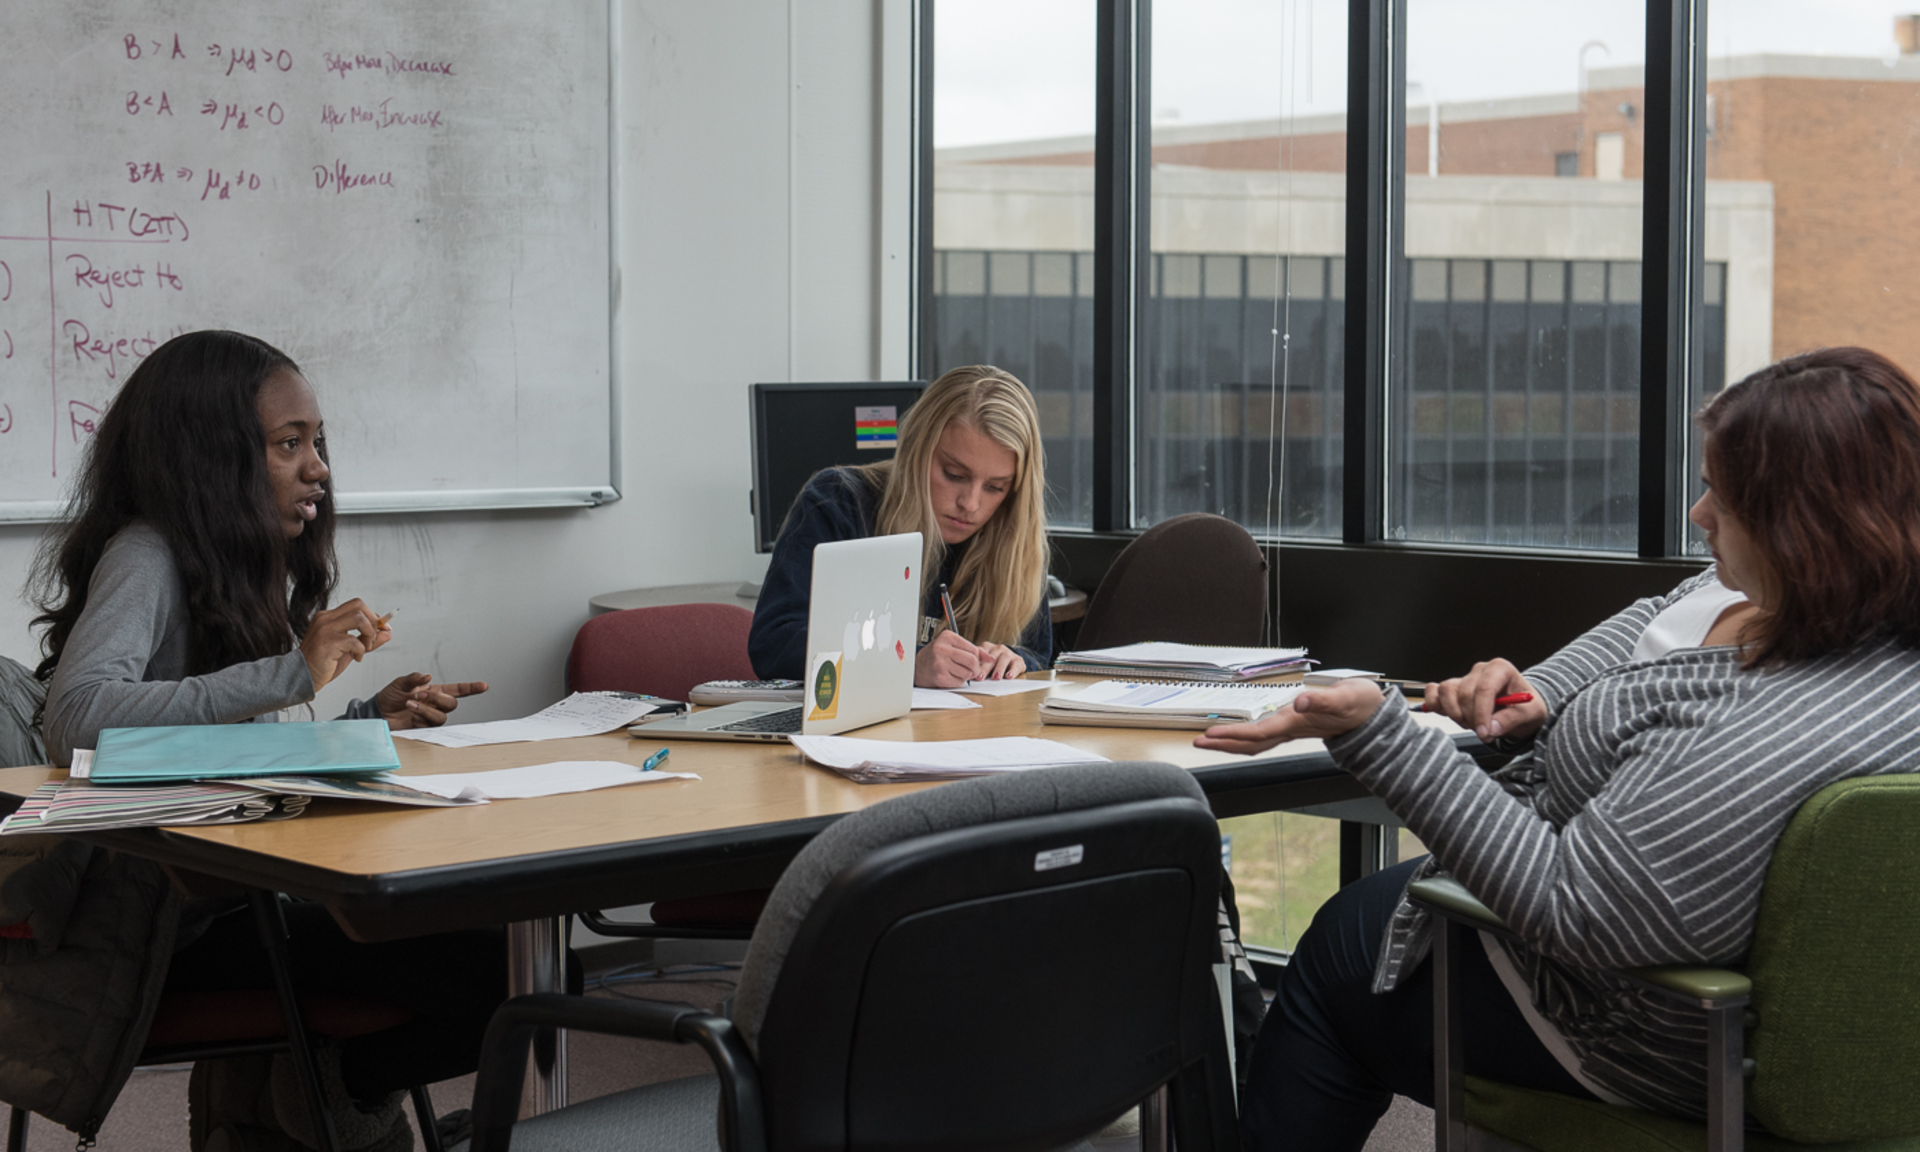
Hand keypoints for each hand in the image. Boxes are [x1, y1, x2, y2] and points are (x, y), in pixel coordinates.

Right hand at [299, 599, 389, 692]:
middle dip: (373, 621)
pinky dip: (361, 650)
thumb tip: (388, 633)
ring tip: (365, 648)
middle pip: (359, 605)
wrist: (301, 677)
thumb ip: (367, 640)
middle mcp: (326, 618)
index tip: (383, 629)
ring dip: (369, 634)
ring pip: (358, 617)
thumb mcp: (350, 650)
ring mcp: (325, 629)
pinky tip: (356, 658)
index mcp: (328, 617)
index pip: (357, 606)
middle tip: (371, 639)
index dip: (374, 616)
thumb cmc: (323, 663)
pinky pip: (355, 640)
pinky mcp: (327, 642)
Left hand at [376, 673, 488, 729]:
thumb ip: (414, 678)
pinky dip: (420, 718)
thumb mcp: (400, 683)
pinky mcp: (422, 729)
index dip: (471, 688)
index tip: (484, 686)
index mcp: (434, 691)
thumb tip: (427, 677)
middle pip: (451, 704)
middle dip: (438, 699)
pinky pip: (430, 726)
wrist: (377, 713)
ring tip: (411, 705)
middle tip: (420, 695)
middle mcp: (435, 705)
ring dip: (427, 710)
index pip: (457, 690)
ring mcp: (429, 718)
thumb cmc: (389, 697)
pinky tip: (410, 716)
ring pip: (441, 717)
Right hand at [915, 630, 987, 687]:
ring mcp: (940, 663)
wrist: (916, 667)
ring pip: (967, 673)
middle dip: (975, 669)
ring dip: (966, 676)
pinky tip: (950, 677)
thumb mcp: (952, 646)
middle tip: (972, 671)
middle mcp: (942, 648)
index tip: (975, 662)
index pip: (974, 649)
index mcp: (947, 637)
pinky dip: (958, 681)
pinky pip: (959, 682)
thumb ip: (972, 650)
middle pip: (972, 661)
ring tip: (957, 672)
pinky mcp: (939, 676)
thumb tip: (990, 658)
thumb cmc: (936, 655)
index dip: (978, 658)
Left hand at [974, 642, 1024, 679]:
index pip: (980, 653)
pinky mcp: (1018, 660)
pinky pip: (1015, 665)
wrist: (1013, 662)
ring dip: (999, 669)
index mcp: (986, 647)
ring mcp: (1008, 653)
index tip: (971, 671)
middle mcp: (997, 648)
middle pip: (990, 658)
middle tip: (980, 677)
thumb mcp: (985, 663)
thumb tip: (969, 676)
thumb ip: (978, 666)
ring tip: (996, 678)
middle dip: (985, 668)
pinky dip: (1012, 671)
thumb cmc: (994, 664)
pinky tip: (1009, 676)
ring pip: (1003, 659)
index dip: (975, 662)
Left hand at [1193, 680, 1389, 755]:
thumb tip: (1302, 701)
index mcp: (1298, 723)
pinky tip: (1234, 733)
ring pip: (1255, 742)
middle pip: (1251, 743)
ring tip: (1209, 739)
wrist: (1375, 717)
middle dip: (1224, 743)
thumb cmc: (1361, 705)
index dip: (1233, 735)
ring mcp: (1292, 729)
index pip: (1259, 733)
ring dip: (1231, 741)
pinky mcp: (1294, 725)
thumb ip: (1324, 699)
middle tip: (1198, 741)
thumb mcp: (1346, 696)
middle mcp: (1291, 729)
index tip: (1211, 735)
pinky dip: (1244, 735)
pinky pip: (1263, 735)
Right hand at [1422, 658, 1546, 741]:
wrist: (1520, 707)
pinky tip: (1449, 715)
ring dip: (1455, 713)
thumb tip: (1491, 728)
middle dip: (1472, 718)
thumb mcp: (1529, 714)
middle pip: (1464, 693)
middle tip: (1484, 733)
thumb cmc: (1525, 707)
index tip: (1485, 733)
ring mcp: (1463, 677)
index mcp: (1500, 669)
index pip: (1484, 689)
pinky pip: (1433, 691)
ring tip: (1471, 723)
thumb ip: (1510, 720)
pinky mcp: (1452, 688)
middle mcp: (1480, 670)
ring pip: (1446, 692)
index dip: (1481, 713)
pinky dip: (1435, 704)